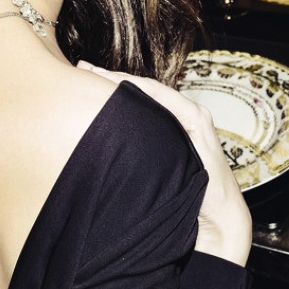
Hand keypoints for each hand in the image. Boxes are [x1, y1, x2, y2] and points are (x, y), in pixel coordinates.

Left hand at [77, 64, 251, 265]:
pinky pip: (170, 102)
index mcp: (163, 127)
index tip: (77, 80)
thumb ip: (123, 156)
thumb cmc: (174, 202)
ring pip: (152, 92)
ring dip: (124, 80)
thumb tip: (83, 151)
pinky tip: (125, 86)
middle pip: (138, 91)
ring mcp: (191, 119)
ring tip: (97, 73)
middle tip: (81, 67)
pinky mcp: (200, 125)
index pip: (130, 100)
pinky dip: (149, 92)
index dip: (104, 88)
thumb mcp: (141, 174)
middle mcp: (177, 119)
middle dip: (108, 78)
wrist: (211, 221)